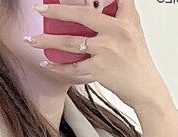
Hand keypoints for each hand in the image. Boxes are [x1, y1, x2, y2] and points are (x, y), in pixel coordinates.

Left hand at [29, 1, 166, 112]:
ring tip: (32, 40)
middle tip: (40, 9)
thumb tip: (104, 4)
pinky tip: (46, 62)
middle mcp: (115, 31)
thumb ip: (119, 14)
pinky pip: (73, 67)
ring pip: (70, 42)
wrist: (145, 88)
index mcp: (125, 19)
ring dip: (47, 41)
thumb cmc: (138, 61)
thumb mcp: (134, 30)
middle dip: (58, 11)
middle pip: (82, 15)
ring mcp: (105, 50)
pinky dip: (57, 66)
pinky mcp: (99, 69)